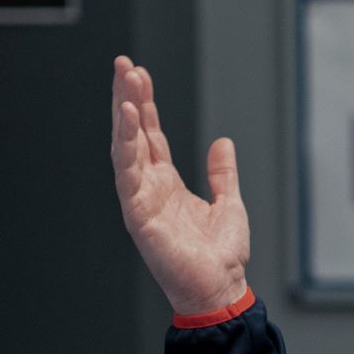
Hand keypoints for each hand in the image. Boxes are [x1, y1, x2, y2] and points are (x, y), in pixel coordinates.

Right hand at [110, 55, 250, 315]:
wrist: (221, 289)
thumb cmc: (221, 256)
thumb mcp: (229, 203)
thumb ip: (222, 174)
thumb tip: (222, 143)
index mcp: (167, 184)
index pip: (152, 136)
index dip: (146, 105)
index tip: (140, 74)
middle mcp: (149, 188)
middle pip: (135, 134)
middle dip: (129, 98)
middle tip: (125, 64)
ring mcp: (140, 199)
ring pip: (126, 146)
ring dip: (124, 111)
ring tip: (125, 78)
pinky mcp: (137, 213)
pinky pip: (128, 171)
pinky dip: (126, 142)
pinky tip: (127, 115)